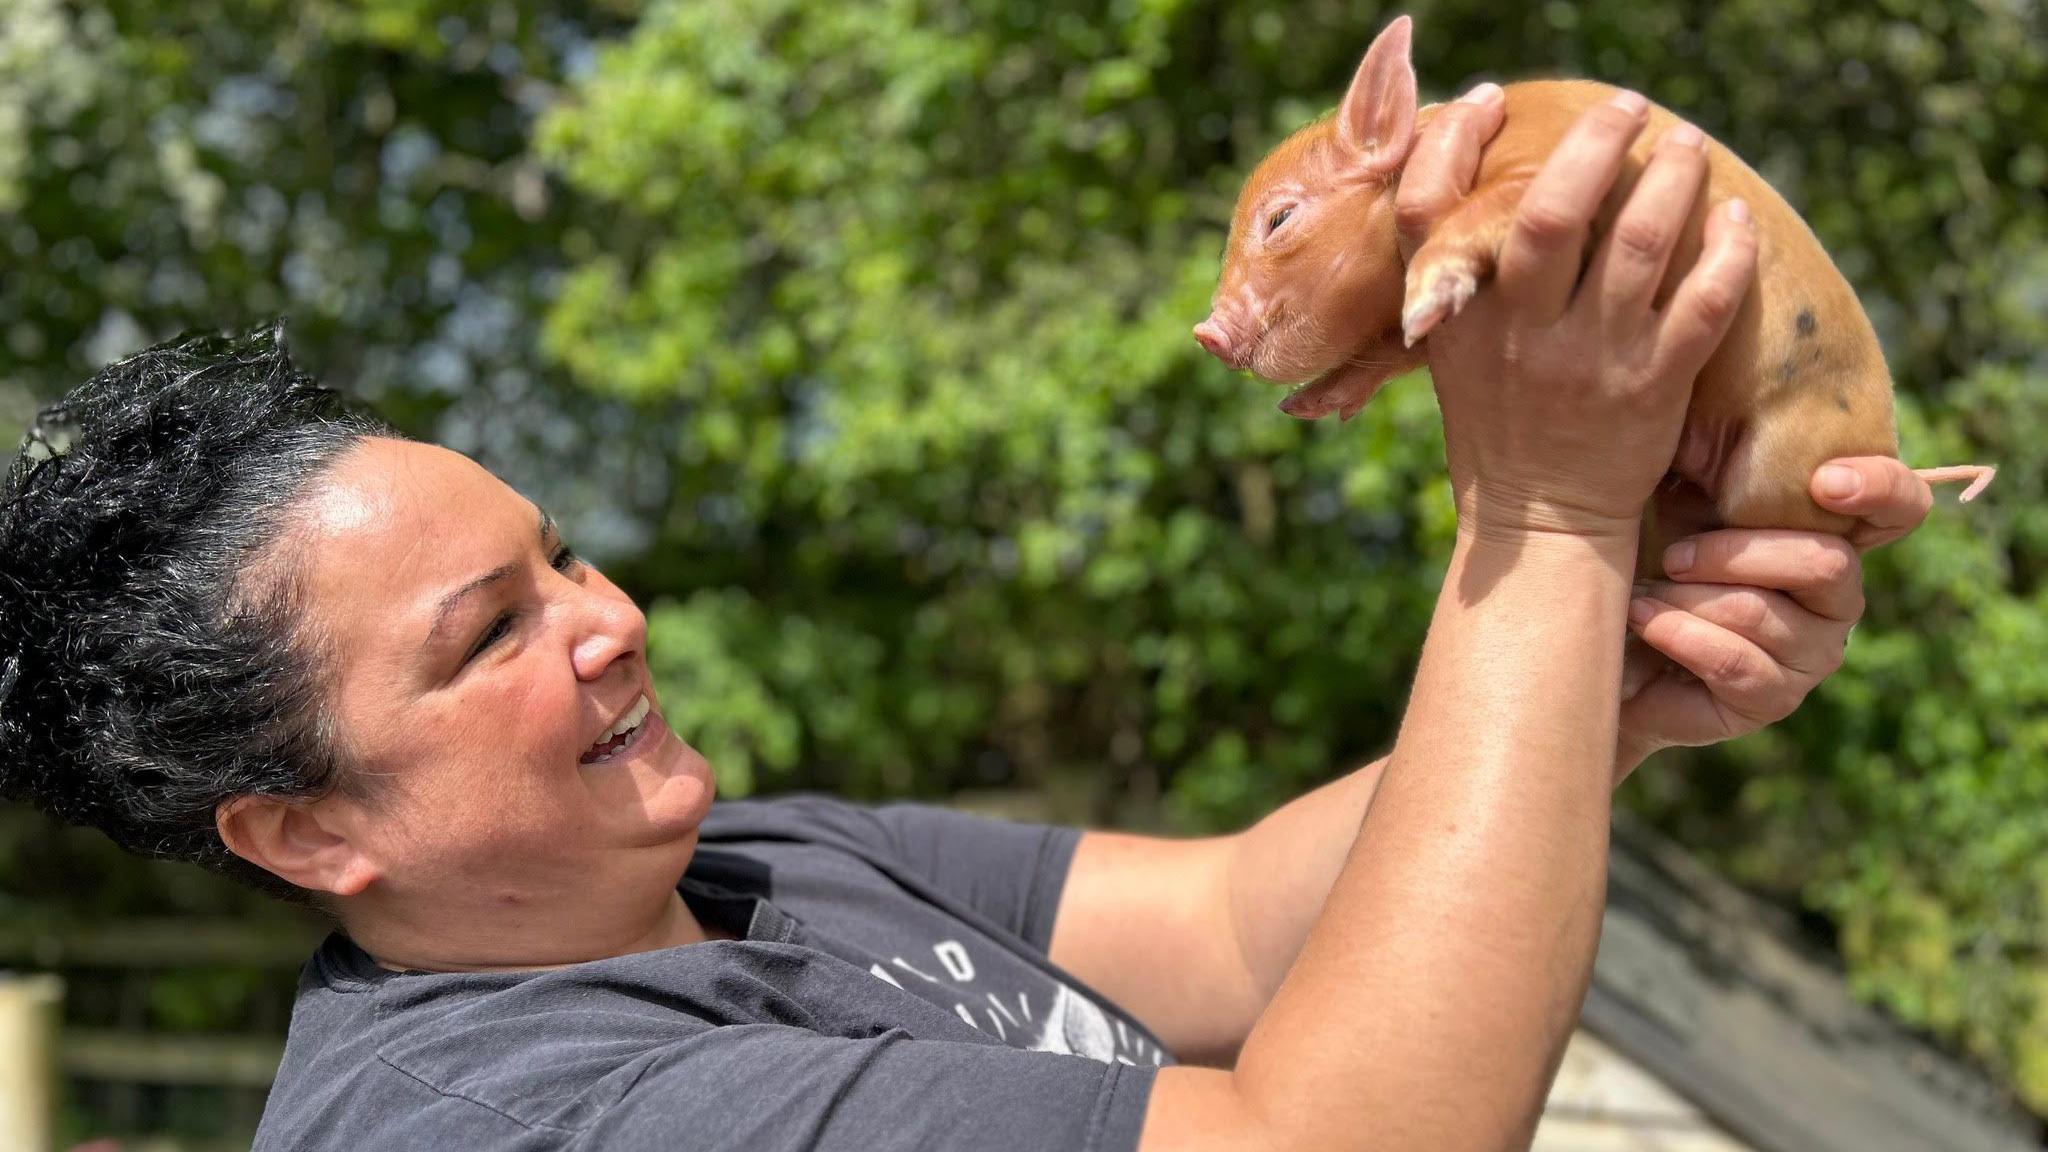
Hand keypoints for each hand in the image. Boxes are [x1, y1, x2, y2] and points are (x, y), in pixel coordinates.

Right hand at [1415, 92, 1759, 541]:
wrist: (1540, 520)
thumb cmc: (1498, 423)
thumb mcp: (1455, 352)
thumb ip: (1463, 280)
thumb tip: (1488, 184)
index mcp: (1458, 319)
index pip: (1431, 211)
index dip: (1453, 143)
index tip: (1489, 100)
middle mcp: (1522, 332)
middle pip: (1555, 211)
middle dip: (1597, 141)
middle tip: (1629, 106)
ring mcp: (1591, 359)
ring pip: (1643, 241)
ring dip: (1674, 177)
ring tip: (1687, 145)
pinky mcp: (1653, 386)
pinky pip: (1706, 301)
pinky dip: (1729, 249)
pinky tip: (1736, 218)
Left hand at [1615, 457, 1935, 772]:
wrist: (1608, 649)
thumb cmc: (1646, 557)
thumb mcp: (1677, 496)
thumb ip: (1711, 458)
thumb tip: (1712, 411)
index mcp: (1830, 534)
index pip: (1901, 506)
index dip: (1881, 488)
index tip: (1826, 480)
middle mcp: (1838, 597)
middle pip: (1826, 563)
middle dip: (1737, 552)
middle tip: (1675, 554)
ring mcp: (1811, 653)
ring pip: (1764, 612)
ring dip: (1690, 598)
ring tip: (1644, 592)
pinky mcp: (1772, 700)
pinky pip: (1737, 663)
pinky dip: (1679, 633)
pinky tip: (1642, 618)